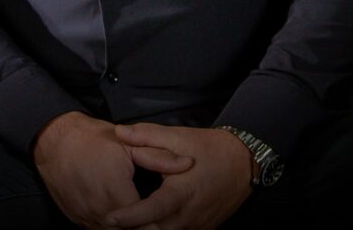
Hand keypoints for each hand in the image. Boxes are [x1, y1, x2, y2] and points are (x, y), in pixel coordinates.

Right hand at [33, 112, 193, 228]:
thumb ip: (159, 157)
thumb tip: (188, 164)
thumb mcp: (126, 144)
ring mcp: (87, 217)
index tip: (167, 222)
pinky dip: (110, 228)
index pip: (147, 225)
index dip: (160, 227)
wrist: (53, 141)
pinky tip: (119, 220)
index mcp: (117, 194)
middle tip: (156, 222)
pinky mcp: (77, 219)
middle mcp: (101, 212)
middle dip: (145, 228)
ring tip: (140, 222)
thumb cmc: (90, 140)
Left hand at [105, 124, 254, 229]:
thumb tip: (120, 132)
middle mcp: (191, 214)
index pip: (152, 211)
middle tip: (111, 220)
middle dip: (135, 229)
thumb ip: (146, 135)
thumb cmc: (208, 148)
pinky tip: (149, 224)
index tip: (109, 218)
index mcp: (182, 192)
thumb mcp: (176, 136)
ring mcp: (199, 225)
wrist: (243, 162)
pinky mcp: (204, 228)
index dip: (130, 217)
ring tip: (127, 223)